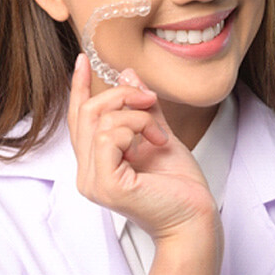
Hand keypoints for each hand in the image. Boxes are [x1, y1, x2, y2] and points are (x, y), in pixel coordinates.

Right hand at [68, 53, 218, 240]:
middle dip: (122, 95)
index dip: (78, 87)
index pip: (78, 118)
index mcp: (97, 161)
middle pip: (87, 112)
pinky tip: (155, 142)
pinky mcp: (105, 185)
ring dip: (137, 116)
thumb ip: (140, 107)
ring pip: (100, 120)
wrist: (196, 215)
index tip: (83, 59)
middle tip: (151, 100)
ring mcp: (93, 181)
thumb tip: (126, 73)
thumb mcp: (158, 132)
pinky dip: (136, 128)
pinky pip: (108, 136)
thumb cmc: (179, 183)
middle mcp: (88, 172)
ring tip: (160, 133)